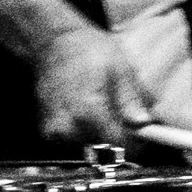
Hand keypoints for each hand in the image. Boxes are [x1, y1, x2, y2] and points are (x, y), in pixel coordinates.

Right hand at [30, 25, 154, 146]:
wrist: (54, 43)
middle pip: (105, 147)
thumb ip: (131, 100)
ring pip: (89, 145)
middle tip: (122, 112)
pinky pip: (73, 141)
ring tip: (102, 105)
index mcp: (88, 111)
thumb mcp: (121, 70)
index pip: (119, 145)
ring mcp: (54, 129)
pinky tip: (86, 109)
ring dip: (101, 132)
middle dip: (118, 134)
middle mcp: (67, 125)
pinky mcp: (47, 130)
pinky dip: (84, 130)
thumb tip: (142, 123)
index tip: (143, 134)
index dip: (136, 142)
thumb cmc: (88, 51)